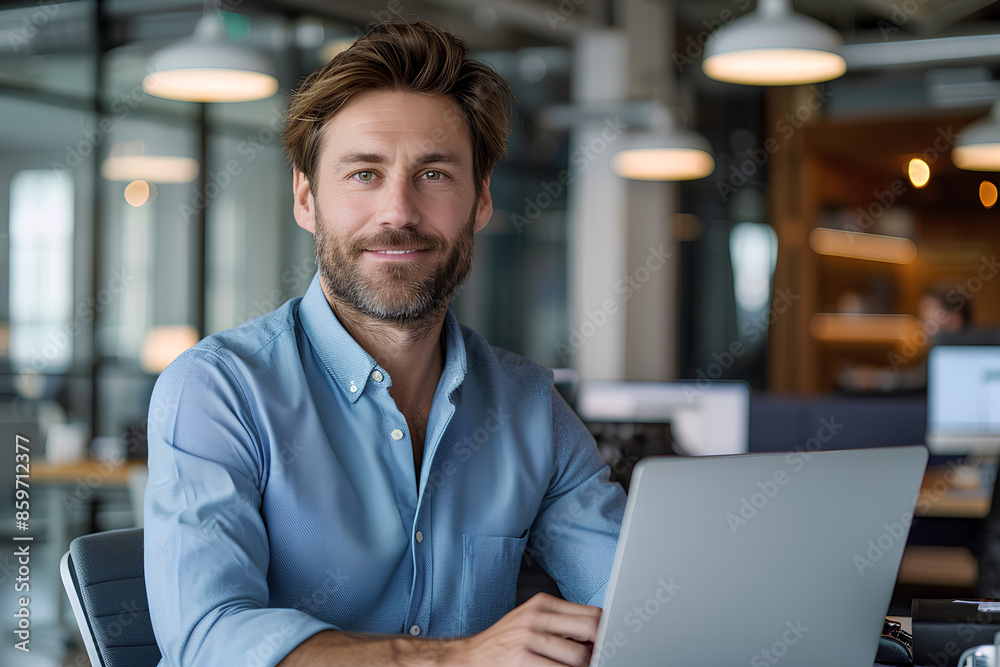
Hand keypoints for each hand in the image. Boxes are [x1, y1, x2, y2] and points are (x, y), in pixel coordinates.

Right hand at [445, 593, 600, 666]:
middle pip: (590, 630)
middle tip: (596, 657)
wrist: (471, 656)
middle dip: (598, 648)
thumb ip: (560, 621)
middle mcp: (537, 617)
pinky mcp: (522, 660)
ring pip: (578, 655)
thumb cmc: (505, 641)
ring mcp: (529, 639)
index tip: (608, 642)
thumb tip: (596, 632)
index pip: (591, 612)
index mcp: (542, 603)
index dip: (605, 630)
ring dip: (582, 666)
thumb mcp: (530, 620)